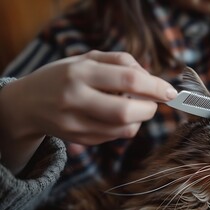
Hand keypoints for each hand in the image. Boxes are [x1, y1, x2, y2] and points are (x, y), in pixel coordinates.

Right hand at [0, 50, 176, 173]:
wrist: (27, 104)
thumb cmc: (64, 76)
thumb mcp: (88, 58)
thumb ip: (121, 62)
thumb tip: (151, 77)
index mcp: (80, 72)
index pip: (128, 80)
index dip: (156, 86)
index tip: (171, 91)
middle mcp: (76, 99)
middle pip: (127, 112)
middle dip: (150, 108)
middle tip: (153, 102)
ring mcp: (76, 124)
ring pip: (124, 130)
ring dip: (139, 119)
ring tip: (131, 106)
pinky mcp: (80, 140)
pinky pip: (116, 137)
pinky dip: (126, 127)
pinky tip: (116, 116)